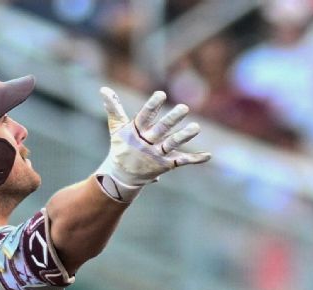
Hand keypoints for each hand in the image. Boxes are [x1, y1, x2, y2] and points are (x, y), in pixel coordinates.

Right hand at [94, 87, 210, 202]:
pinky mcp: (166, 164)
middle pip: (161, 129)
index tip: (161, 94)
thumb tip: (103, 89)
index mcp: (135, 133)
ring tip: (197, 127)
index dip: (152, 106)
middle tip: (184, 108)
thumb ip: (114, 109)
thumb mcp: (116, 129)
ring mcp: (156, 155)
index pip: (144, 116)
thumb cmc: (121, 148)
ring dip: (184, 136)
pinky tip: (209, 155)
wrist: (121, 177)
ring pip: (172, 144)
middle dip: (172, 119)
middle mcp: (146, 143)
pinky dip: (195, 159)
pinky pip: (182, 161)